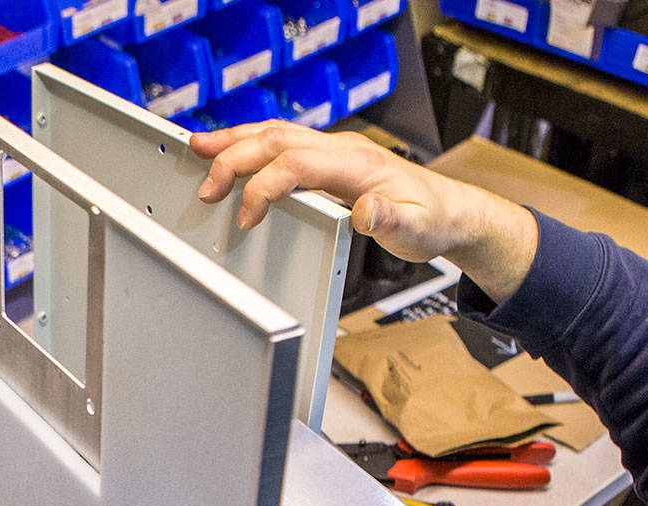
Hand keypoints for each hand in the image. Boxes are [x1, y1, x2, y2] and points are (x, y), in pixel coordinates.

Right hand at [187, 122, 540, 303]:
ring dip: (235, 139)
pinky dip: (251, 142)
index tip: (244, 218)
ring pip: (276, 132)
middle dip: (234, 157)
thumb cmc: (431, 221)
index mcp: (358, 165)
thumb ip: (389, 221)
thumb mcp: (415, 231)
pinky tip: (232, 150)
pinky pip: (283, 141)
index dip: (264, 188)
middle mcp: (343, 149)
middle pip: (277, 139)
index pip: (297, 165)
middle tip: (205, 184)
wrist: (449, 211)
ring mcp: (334, 149)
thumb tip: (365, 211)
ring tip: (198, 147)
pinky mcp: (329, 157)